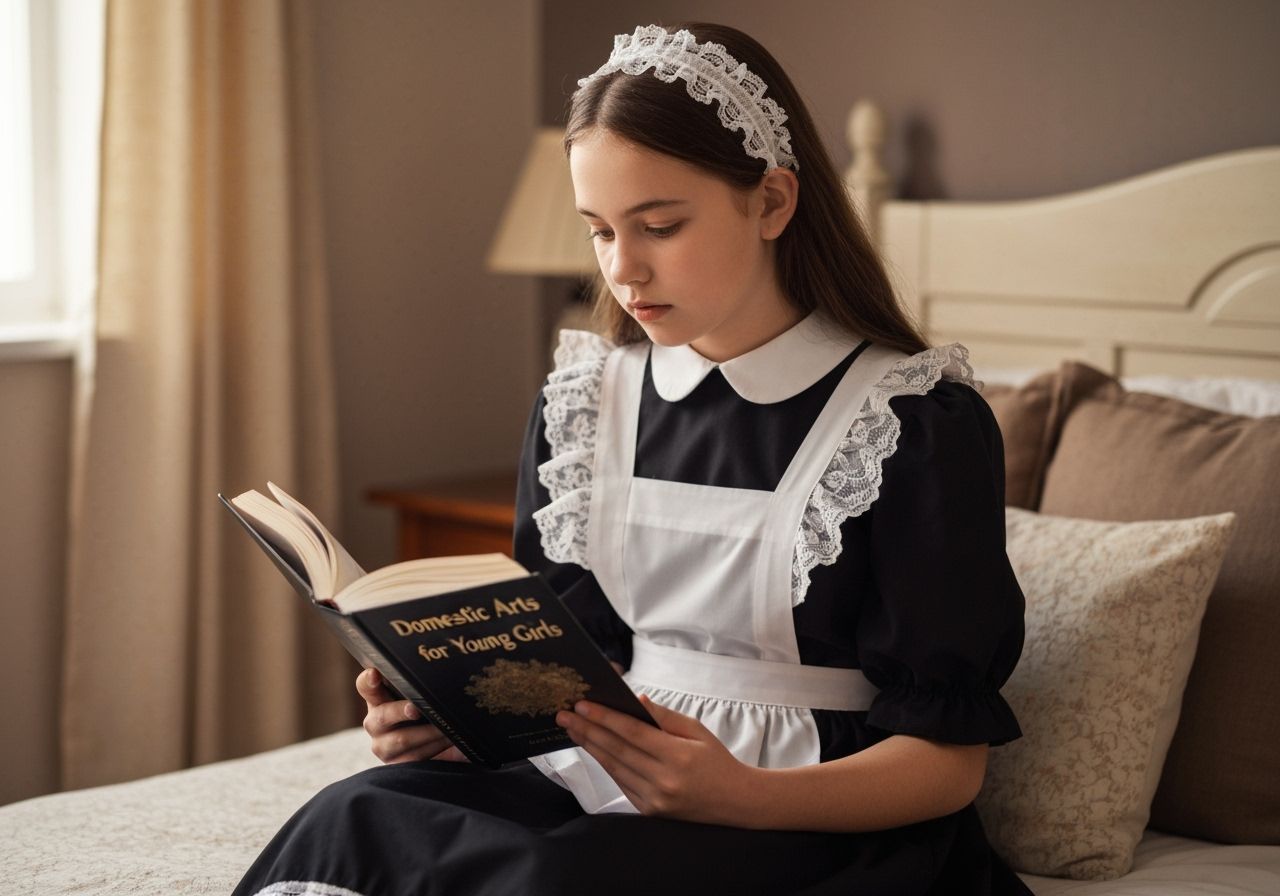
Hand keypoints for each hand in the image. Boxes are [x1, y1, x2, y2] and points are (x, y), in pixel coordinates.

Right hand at [357, 667, 466, 763]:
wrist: (436, 744)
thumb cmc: (428, 711)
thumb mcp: (422, 696)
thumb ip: (420, 685)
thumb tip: (440, 671)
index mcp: (378, 699)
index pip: (366, 686)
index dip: (368, 681)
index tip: (374, 674)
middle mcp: (375, 723)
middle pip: (382, 716)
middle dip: (400, 711)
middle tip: (416, 709)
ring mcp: (383, 746)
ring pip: (401, 740)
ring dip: (429, 732)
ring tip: (448, 725)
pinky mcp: (397, 765)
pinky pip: (416, 758)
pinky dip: (436, 747)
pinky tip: (451, 740)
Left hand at [556, 694, 752, 824]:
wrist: (736, 803)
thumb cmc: (717, 761)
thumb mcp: (697, 731)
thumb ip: (664, 716)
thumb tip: (634, 700)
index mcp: (678, 756)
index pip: (632, 733)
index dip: (604, 717)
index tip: (582, 704)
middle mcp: (663, 780)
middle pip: (616, 750)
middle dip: (587, 730)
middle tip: (565, 715)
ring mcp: (655, 799)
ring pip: (614, 768)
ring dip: (590, 747)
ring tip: (573, 729)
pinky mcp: (649, 811)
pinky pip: (621, 783)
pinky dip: (606, 765)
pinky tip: (593, 749)